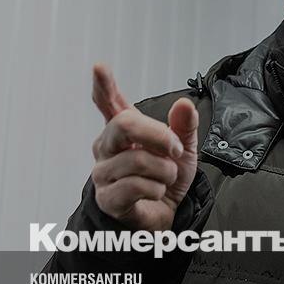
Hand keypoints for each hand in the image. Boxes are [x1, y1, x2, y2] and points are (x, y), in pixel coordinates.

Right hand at [90, 63, 199, 230]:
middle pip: (124, 125)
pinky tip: (155, 193)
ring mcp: (103, 172)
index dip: (103, 85)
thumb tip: (184, 105)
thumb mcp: (183, 150)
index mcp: (123, 131)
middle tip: (175, 147)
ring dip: (164, 171)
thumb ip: (184, 127)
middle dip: (157, 134)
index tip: (99, 67)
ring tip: (164, 178)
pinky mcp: (107, 197)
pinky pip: (136, 185)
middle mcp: (107, 147)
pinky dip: (157, 189)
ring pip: (137, 159)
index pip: (109, 103)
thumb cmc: (166, 180)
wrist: (165, 215)